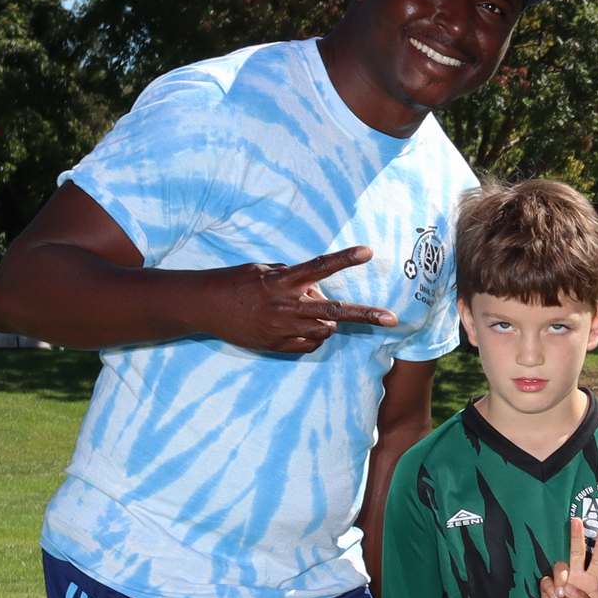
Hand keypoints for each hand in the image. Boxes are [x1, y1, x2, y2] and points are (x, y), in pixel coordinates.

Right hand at [209, 247, 393, 354]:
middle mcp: (286, 306)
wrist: (204, 307)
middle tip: (393, 319)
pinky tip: (295, 325)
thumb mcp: (265, 271)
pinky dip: (312, 335)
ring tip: (304, 311)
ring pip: (326, 329)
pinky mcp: (278, 346)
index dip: (345, 259)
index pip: (320, 267)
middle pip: (335, 311)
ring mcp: (283, 329)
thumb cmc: (237, 283)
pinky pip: (310, 344)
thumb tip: (320, 292)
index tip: (368, 252)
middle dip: (366, 315)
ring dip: (327, 320)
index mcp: (283, 282)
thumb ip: (295, 279)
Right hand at [538, 518, 597, 597]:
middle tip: (576, 521)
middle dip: (577, 536)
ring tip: (562, 596)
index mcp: (592, 582)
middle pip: (577, 552)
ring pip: (559, 567)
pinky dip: (550, 589)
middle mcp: (578, 578)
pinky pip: (546, 581)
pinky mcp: (549, 590)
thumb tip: (568, 587)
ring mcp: (563, 583)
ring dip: (560, 578)